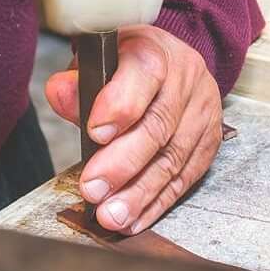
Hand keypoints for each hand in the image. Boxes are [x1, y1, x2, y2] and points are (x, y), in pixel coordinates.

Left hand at [46, 25, 223, 233]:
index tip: (95, 133)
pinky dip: (157, 203)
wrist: (167, 63)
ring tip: (112, 216)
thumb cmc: (125, 64)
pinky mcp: (209, 143)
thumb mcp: (97, 60)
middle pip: (158, 125)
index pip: (143, 74)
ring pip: (173, 158)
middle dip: (123, 163)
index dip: (120, 105)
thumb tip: (60, 93)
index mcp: (156, 51)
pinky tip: (135, 219)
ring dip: (140, 193)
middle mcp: (186, 79)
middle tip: (94, 189)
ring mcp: (202, 113)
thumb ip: (77, 82)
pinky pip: (184, 178)